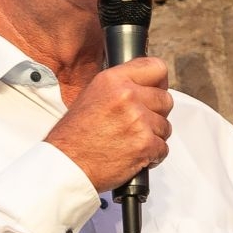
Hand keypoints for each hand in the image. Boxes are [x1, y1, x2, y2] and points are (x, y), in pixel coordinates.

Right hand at [46, 57, 172, 192]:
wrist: (67, 164)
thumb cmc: (73, 136)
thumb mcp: (91, 95)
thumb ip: (119, 87)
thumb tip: (143, 87)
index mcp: (113, 80)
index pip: (156, 68)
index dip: (159, 83)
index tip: (156, 90)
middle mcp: (127, 96)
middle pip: (165, 99)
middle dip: (156, 113)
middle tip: (139, 123)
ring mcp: (138, 120)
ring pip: (165, 126)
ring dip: (154, 136)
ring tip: (132, 141)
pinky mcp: (145, 144)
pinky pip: (163, 148)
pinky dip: (153, 156)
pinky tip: (134, 154)